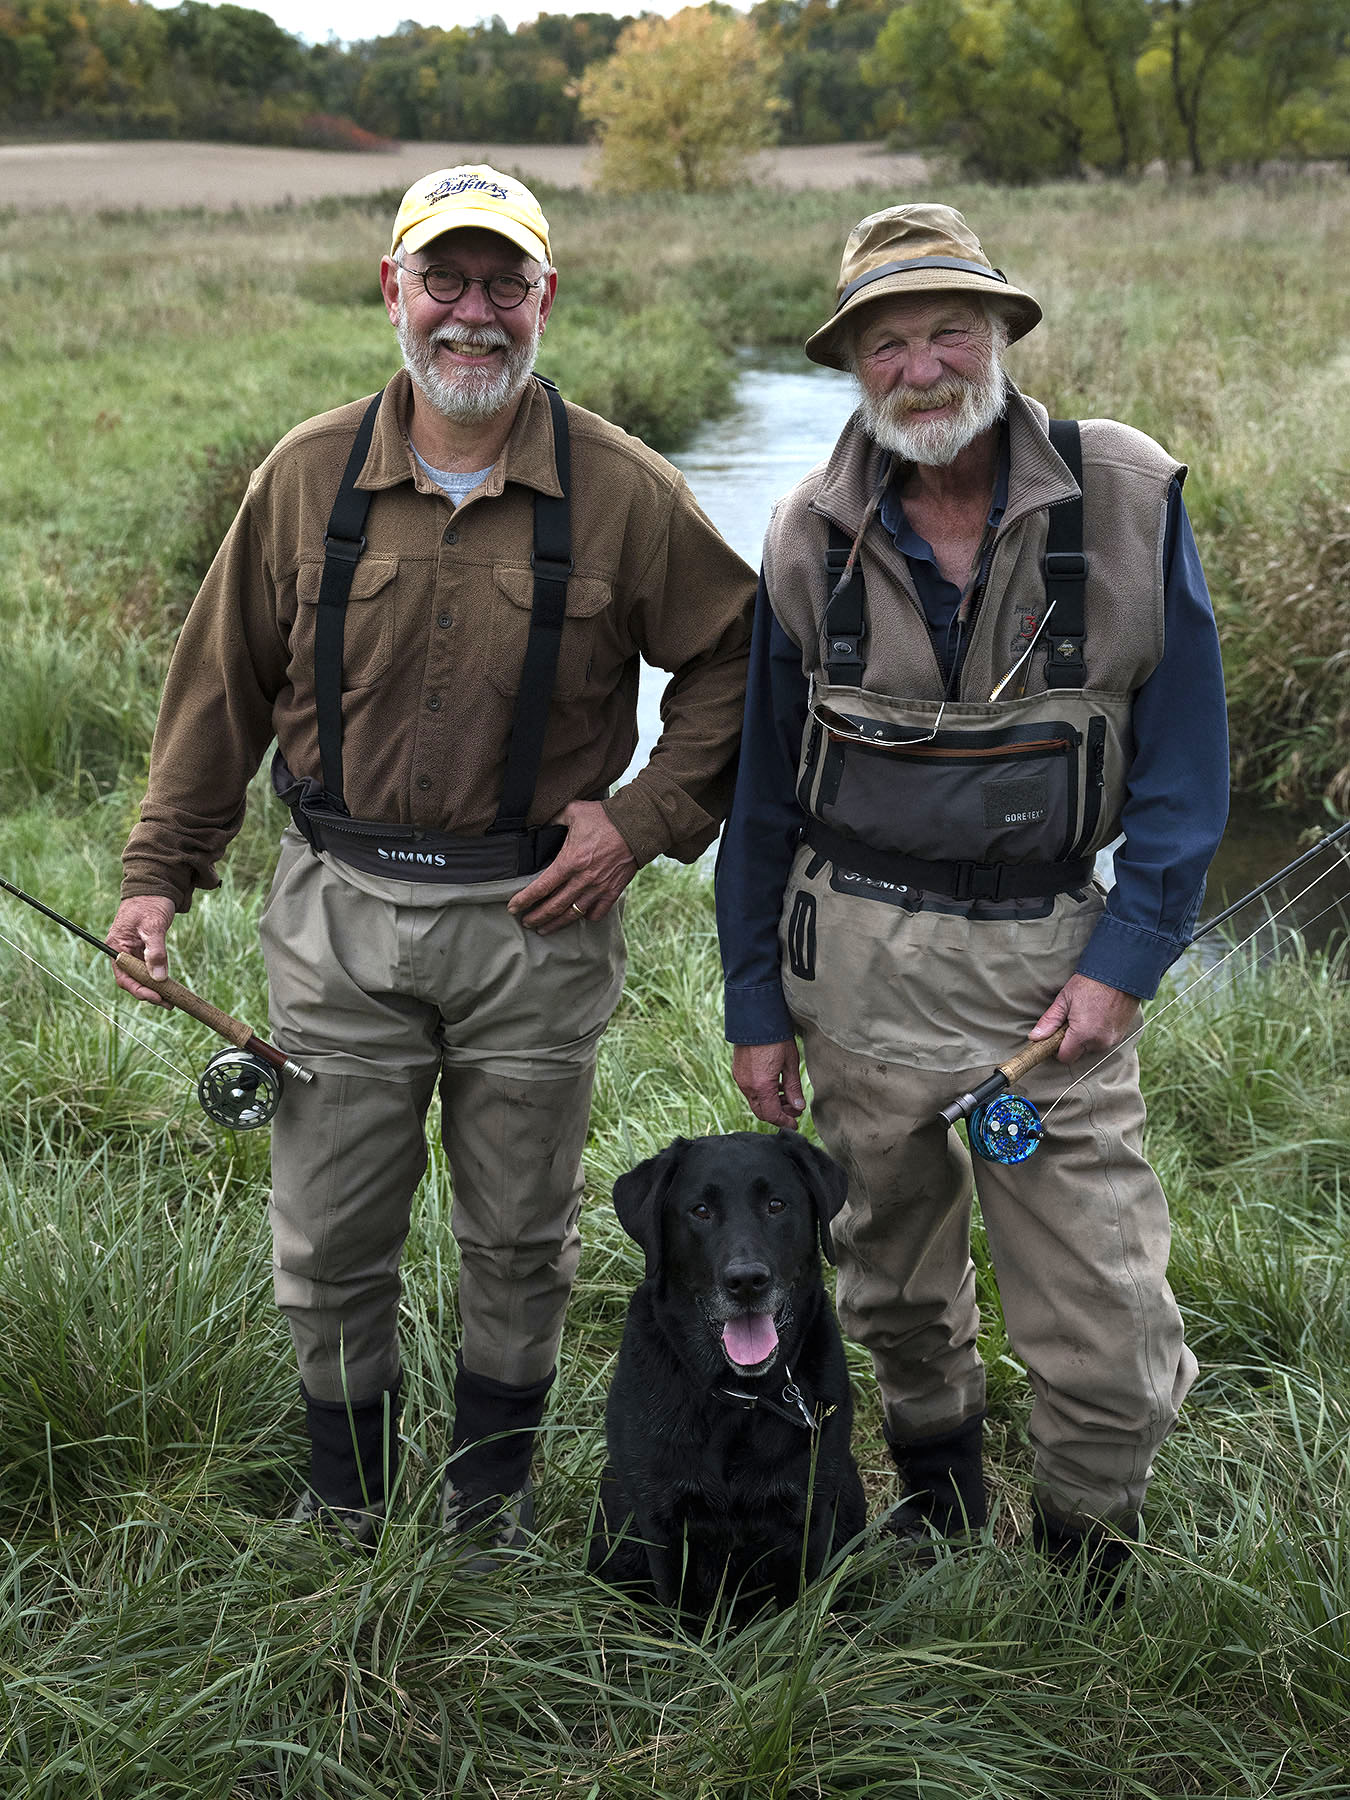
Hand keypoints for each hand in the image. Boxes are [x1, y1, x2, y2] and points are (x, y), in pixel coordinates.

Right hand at [107, 895, 176, 1002]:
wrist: (157, 886)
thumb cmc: (151, 902)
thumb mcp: (154, 926)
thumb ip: (156, 952)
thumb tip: (159, 978)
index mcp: (116, 946)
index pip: (124, 977)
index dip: (139, 990)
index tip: (157, 998)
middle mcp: (122, 951)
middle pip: (132, 980)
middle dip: (149, 993)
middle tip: (169, 1002)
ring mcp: (133, 951)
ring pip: (141, 976)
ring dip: (155, 988)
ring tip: (172, 998)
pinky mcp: (144, 949)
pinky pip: (149, 968)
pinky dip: (158, 977)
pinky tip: (170, 985)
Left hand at [507, 800, 638, 933]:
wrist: (637, 826)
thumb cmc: (604, 817)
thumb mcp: (573, 811)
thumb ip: (553, 818)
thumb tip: (539, 824)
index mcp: (570, 861)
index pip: (541, 887)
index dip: (524, 900)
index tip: (513, 907)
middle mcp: (583, 879)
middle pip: (554, 906)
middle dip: (536, 918)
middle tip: (526, 923)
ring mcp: (599, 888)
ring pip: (573, 914)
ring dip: (556, 924)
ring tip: (544, 929)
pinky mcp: (613, 891)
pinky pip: (597, 913)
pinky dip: (586, 918)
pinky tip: (578, 917)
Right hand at [733, 1040, 804, 1129]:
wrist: (757, 1019)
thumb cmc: (776, 1039)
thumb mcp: (790, 1064)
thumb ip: (794, 1088)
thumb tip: (798, 1107)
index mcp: (762, 1086)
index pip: (772, 1114)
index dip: (784, 1122)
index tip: (794, 1124)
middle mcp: (748, 1085)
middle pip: (761, 1111)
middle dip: (778, 1114)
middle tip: (793, 1110)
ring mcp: (741, 1079)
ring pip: (755, 1101)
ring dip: (770, 1103)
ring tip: (786, 1096)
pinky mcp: (738, 1072)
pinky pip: (750, 1091)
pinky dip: (762, 1094)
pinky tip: (775, 1085)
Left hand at [1029, 972, 1140, 1063]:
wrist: (1121, 973)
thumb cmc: (1091, 983)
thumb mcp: (1065, 999)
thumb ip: (1049, 1021)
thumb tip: (1035, 1037)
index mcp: (1083, 1035)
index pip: (1065, 1057)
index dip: (1057, 1048)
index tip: (1056, 1035)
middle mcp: (1100, 1042)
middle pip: (1078, 1053)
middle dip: (1072, 1041)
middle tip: (1072, 1019)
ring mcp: (1113, 1039)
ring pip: (1092, 1048)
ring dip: (1086, 1038)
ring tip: (1087, 1015)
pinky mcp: (1122, 1035)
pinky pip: (1104, 1041)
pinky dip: (1099, 1034)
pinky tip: (1098, 1016)